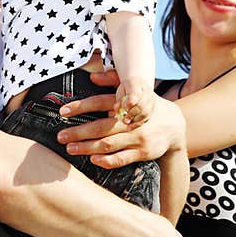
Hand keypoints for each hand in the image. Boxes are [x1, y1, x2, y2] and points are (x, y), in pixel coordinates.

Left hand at [58, 71, 185, 168]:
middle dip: (79, 132)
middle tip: (61, 135)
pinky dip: (107, 160)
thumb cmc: (147, 106)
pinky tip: (93, 159)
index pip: (100, 102)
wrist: (175, 125)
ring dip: (88, 147)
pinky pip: (123, 158)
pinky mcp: (143, 152)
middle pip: (102, 126)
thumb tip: (92, 76)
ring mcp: (138, 137)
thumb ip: (112, 81)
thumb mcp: (133, 90)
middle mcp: (132, 120)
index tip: (63, 112)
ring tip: (70, 148)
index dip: (81, 106)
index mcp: (126, 103)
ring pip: (109, 144)